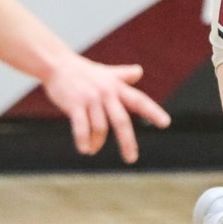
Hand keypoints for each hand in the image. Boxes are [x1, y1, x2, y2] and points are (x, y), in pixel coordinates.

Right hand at [42, 55, 169, 162]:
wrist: (57, 64)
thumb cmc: (83, 71)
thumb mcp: (106, 72)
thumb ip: (123, 74)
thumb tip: (139, 71)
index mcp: (116, 87)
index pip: (139, 100)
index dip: (153, 111)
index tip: (165, 123)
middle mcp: (106, 93)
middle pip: (121, 121)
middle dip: (127, 142)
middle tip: (131, 159)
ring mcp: (90, 99)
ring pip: (100, 128)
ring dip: (97, 143)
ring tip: (93, 150)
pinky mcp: (74, 104)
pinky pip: (82, 127)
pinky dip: (84, 140)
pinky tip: (85, 150)